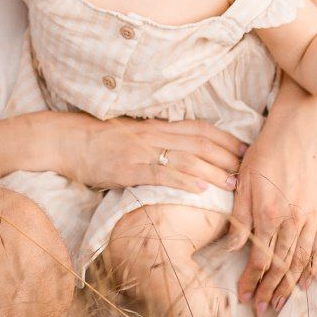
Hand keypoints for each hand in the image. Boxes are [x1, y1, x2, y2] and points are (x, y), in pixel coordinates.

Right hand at [50, 113, 242, 191]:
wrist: (66, 141)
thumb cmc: (97, 139)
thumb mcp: (132, 134)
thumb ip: (157, 138)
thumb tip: (180, 149)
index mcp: (156, 126)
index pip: (201, 129)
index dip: (226, 139)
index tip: (246, 150)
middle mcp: (154, 135)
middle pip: (201, 143)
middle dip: (228, 157)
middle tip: (250, 171)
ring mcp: (141, 151)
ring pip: (187, 159)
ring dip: (213, 172)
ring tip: (233, 184)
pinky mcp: (128, 168)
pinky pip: (160, 174)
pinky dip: (183, 182)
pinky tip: (200, 191)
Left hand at [229, 114, 316, 315]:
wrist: (297, 132)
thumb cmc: (265, 154)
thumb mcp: (243, 181)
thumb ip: (239, 217)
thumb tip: (233, 249)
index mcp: (267, 213)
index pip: (258, 257)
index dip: (251, 280)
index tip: (245, 297)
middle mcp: (290, 219)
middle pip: (279, 264)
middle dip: (269, 289)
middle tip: (262, 309)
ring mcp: (311, 216)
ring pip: (300, 260)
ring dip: (289, 284)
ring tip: (281, 303)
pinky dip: (314, 267)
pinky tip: (306, 282)